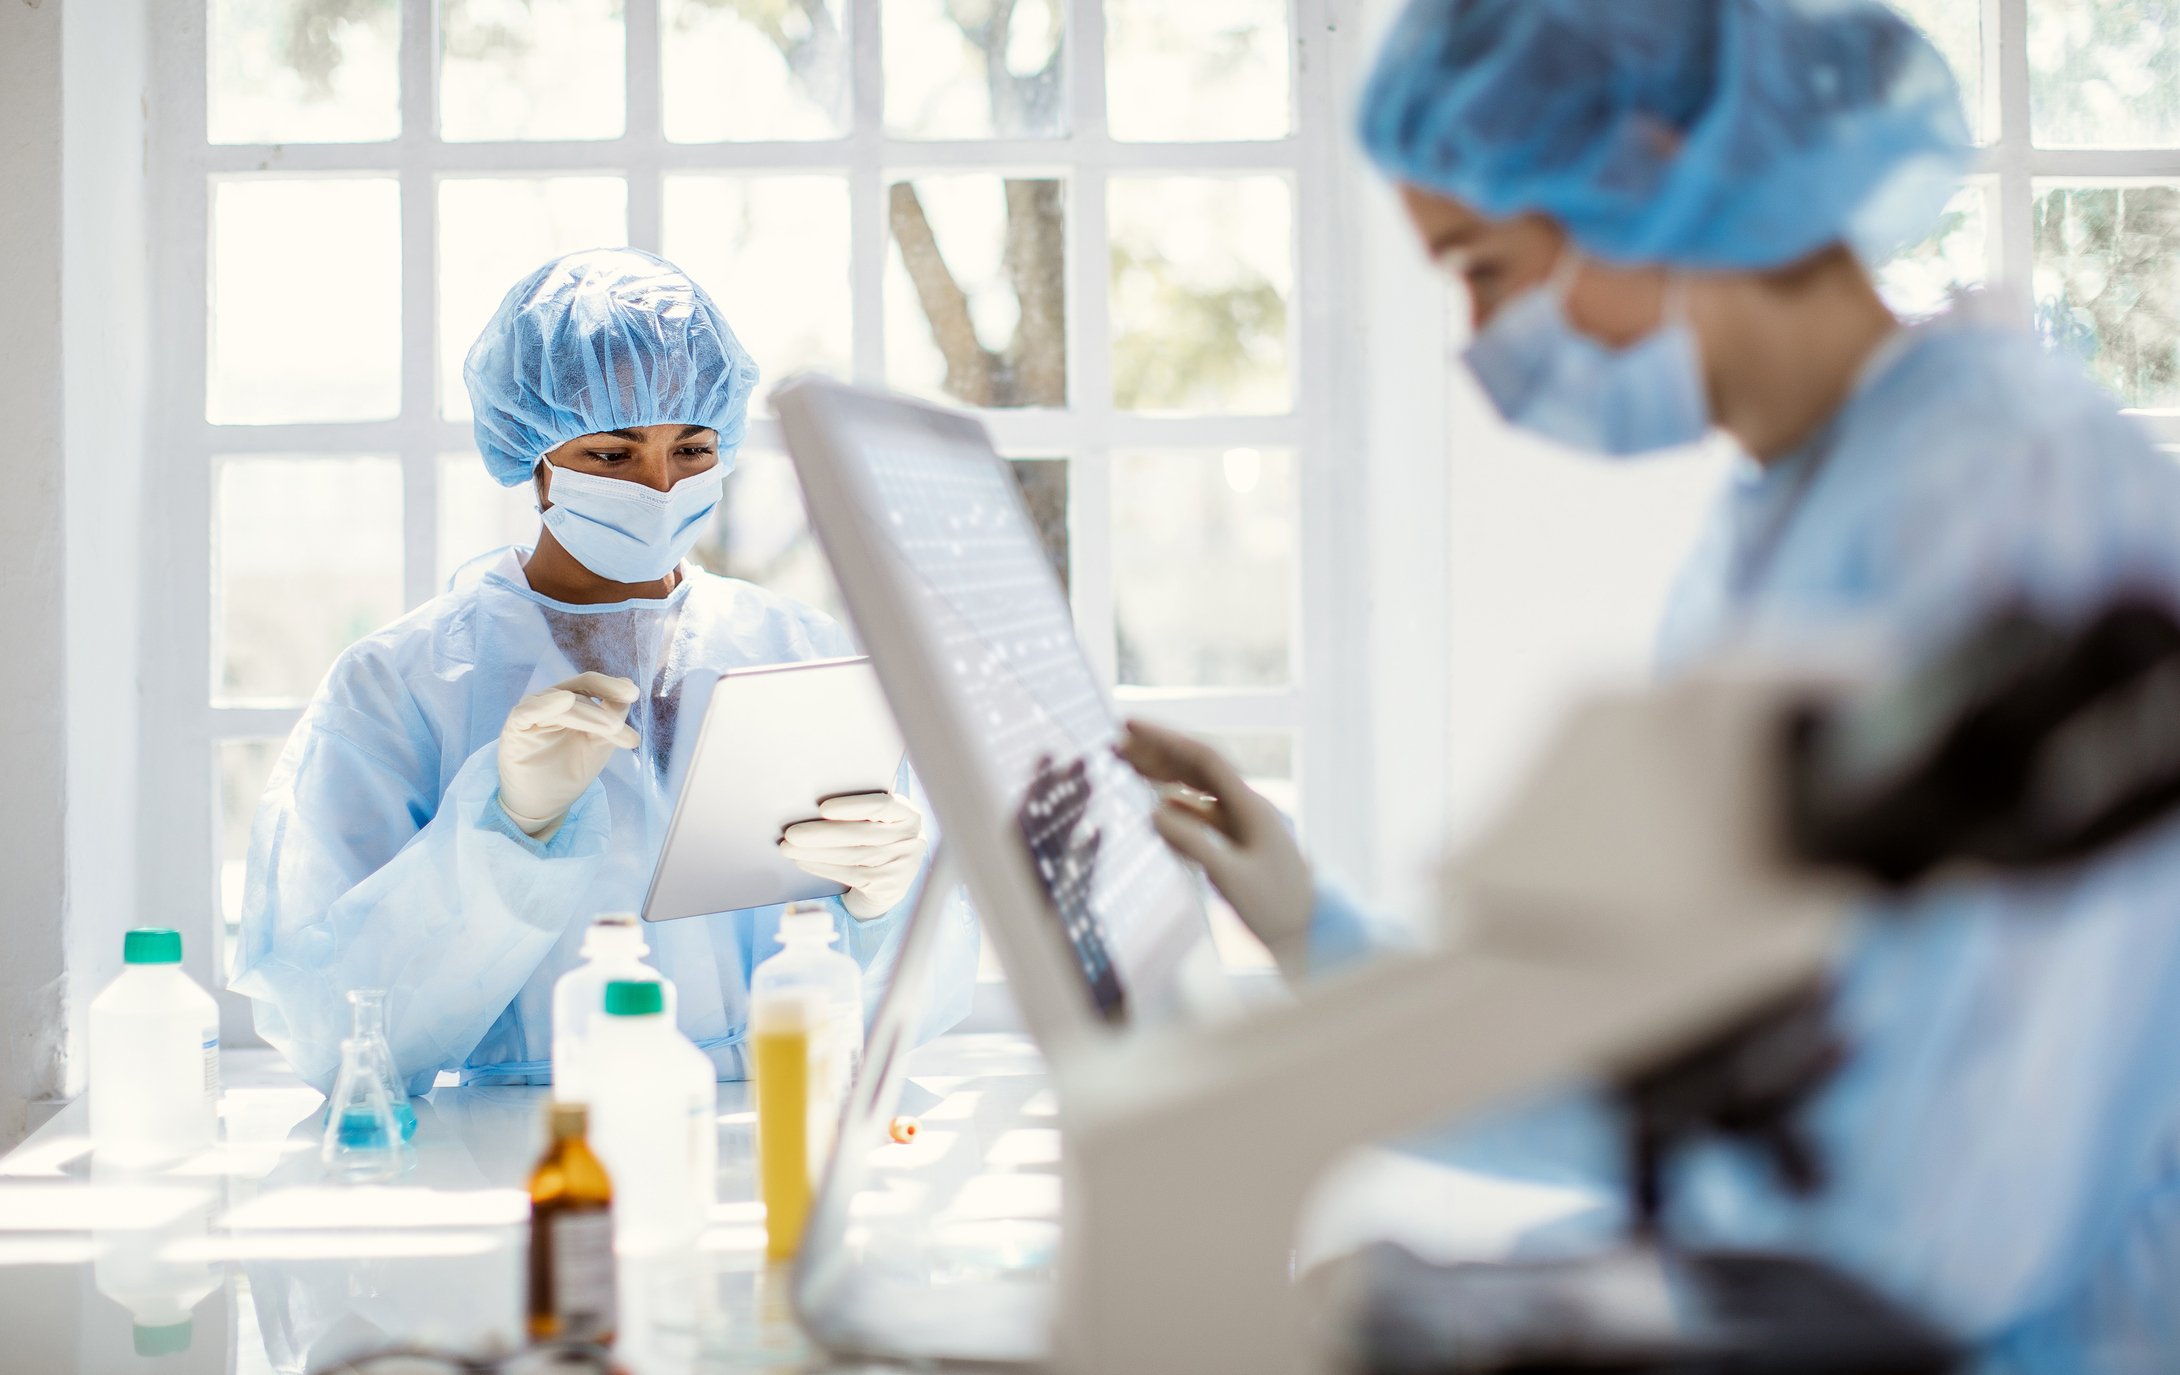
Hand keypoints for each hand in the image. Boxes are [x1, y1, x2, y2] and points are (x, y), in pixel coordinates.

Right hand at [496, 673, 640, 837]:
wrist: (543, 803)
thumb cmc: (570, 769)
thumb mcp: (598, 742)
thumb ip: (612, 716)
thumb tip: (629, 684)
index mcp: (571, 701)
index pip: (591, 685)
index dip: (612, 687)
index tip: (634, 694)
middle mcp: (550, 701)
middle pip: (579, 695)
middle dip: (603, 711)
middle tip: (621, 727)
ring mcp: (532, 712)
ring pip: (561, 706)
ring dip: (588, 714)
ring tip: (611, 727)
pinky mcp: (515, 727)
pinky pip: (528, 712)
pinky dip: (545, 705)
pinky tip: (564, 700)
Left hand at [779, 793, 927, 918]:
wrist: (892, 879)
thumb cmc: (877, 839)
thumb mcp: (880, 822)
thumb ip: (861, 811)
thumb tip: (812, 804)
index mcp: (908, 814)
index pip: (882, 806)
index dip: (852, 807)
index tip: (823, 808)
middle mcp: (910, 839)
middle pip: (860, 834)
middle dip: (821, 833)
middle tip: (791, 833)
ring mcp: (901, 865)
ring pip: (851, 855)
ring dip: (815, 852)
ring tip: (789, 848)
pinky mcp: (888, 885)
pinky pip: (848, 874)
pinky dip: (821, 867)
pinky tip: (803, 862)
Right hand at [1116, 720, 1314, 973]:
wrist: (1311, 936)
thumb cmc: (1278, 910)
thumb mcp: (1232, 879)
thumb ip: (1193, 844)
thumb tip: (1154, 813)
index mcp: (1251, 806)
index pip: (1203, 758)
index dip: (1164, 738)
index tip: (1129, 726)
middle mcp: (1247, 808)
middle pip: (1198, 767)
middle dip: (1158, 751)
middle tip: (1117, 743)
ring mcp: (1244, 825)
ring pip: (1199, 789)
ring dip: (1165, 774)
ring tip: (1129, 765)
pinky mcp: (1240, 845)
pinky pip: (1205, 815)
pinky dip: (1179, 805)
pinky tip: (1159, 804)